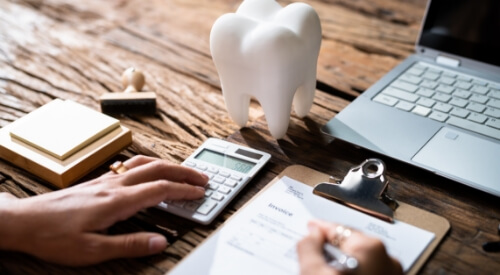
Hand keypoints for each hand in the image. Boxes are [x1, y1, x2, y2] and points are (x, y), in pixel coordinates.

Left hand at [0, 155, 207, 265]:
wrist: (23, 221)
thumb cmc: (54, 236)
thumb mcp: (92, 250)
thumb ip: (130, 244)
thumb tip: (160, 242)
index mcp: (116, 201)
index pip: (159, 189)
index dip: (183, 191)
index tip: (201, 192)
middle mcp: (114, 185)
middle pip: (157, 169)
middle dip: (183, 172)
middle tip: (202, 178)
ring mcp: (106, 180)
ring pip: (144, 163)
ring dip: (168, 165)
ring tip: (183, 172)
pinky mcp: (98, 182)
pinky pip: (131, 166)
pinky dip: (151, 165)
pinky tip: (150, 171)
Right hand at [297, 220, 402, 274]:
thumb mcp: (313, 273)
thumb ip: (308, 248)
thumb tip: (311, 234)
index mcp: (371, 248)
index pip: (338, 229)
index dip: (319, 229)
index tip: (309, 229)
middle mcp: (388, 259)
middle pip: (351, 245)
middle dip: (332, 248)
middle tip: (313, 253)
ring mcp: (393, 274)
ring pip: (361, 261)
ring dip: (343, 263)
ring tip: (325, 269)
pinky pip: (369, 271)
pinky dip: (355, 271)